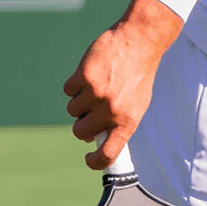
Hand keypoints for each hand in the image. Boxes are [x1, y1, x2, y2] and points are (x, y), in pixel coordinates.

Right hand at [63, 0, 182, 169]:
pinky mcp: (84, 77)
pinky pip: (68, 90)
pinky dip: (74, 84)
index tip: (88, 159)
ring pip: (71, 110)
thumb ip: (117, 123)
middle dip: (80, 124)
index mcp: (127, 123)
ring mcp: (96, 95)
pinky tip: (88, 74)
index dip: (95, 162)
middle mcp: (111, 113)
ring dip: (78, 101)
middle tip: (88, 112)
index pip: (109, 154)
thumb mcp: (136, 107)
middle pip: (80, 131)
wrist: (139, 44)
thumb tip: (93, 138)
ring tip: (94, 88)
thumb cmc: (137, 78)